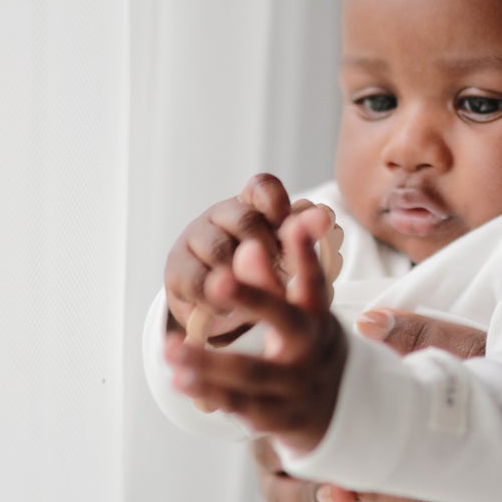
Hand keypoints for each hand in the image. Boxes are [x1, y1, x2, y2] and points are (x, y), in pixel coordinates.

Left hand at [163, 207, 346, 452]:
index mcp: (317, 317)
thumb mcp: (299, 313)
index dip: (305, 253)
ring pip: (253, 373)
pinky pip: (242, 407)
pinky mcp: (280, 418)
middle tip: (216, 281)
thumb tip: (247, 246)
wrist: (339, 409)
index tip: (294, 224)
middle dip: (253, 300)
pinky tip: (179, 380)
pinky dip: (211, 394)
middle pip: (285, 323)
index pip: (313, 280)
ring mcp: (298, 386)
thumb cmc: (307, 345)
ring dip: (210, 363)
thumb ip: (271, 279)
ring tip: (170, 350)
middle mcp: (311, 349)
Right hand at [164, 174, 298, 342]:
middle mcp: (221, 216)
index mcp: (253, 207)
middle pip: (244, 219)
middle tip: (280, 274)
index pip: (262, 187)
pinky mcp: (176, 270)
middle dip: (267, 248)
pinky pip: (198, 282)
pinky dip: (217, 299)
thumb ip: (305, 237)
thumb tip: (325, 215)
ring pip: (219, 250)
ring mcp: (195, 239)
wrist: (226, 313)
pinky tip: (229, 310)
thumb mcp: (289, 260)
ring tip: (258, 298)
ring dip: (242, 277)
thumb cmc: (263, 279)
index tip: (290, 225)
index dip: (277, 202)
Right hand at [254, 311, 487, 501]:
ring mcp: (298, 482)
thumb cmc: (443, 396)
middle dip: (307, 468)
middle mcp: (299, 441)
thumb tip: (374, 319)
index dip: (297, 408)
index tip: (329, 420)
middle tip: (343, 484)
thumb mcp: (445, 364)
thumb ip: (412, 338)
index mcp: (320, 400)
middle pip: (277, 453)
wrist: (468, 437)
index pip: (284, 396)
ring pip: (278, 498)